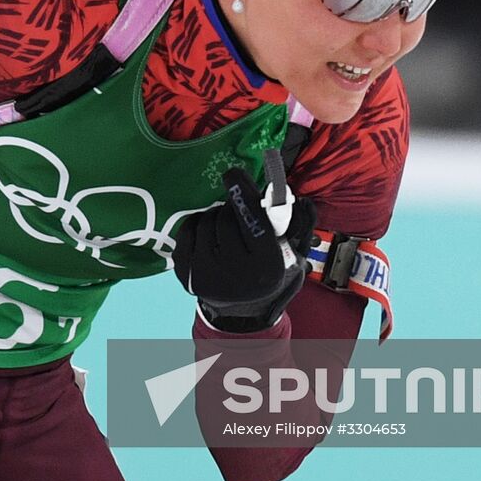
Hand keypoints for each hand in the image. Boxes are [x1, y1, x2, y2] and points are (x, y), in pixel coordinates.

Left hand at [173, 167, 316, 332]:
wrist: (242, 307)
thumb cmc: (266, 269)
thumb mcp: (289, 250)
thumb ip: (294, 222)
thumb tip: (296, 198)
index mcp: (266, 265)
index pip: (252, 218)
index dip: (242, 192)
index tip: (233, 173)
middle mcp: (235, 273)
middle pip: (226, 216)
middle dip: (232, 208)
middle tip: (238, 213)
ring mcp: (206, 275)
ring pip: (205, 221)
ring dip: (215, 217)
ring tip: (225, 229)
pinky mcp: (185, 274)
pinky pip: (187, 230)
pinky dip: (197, 225)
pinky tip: (208, 235)